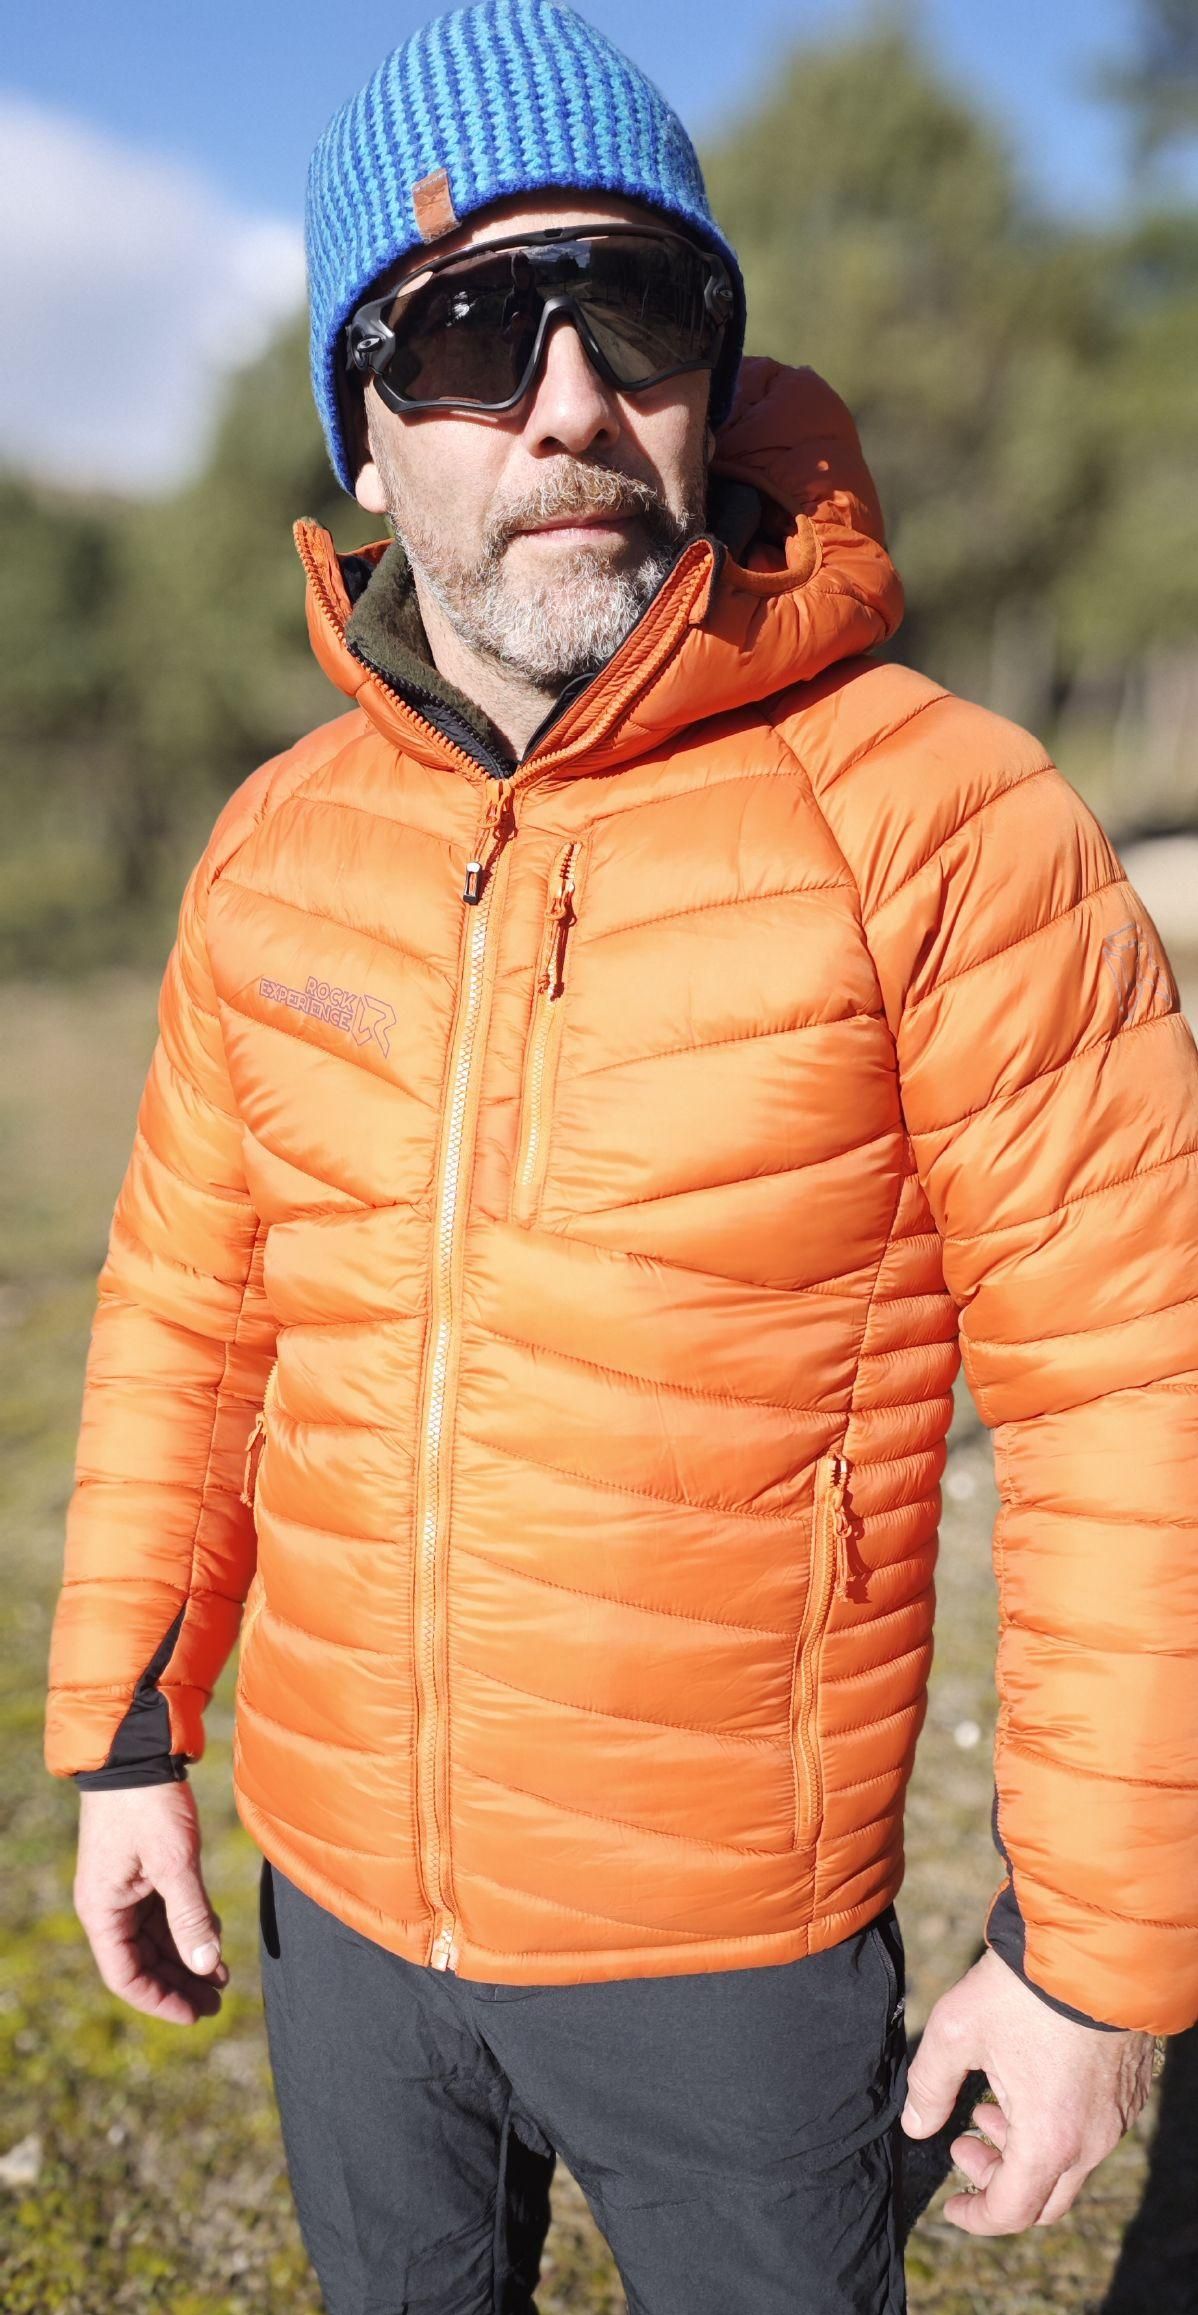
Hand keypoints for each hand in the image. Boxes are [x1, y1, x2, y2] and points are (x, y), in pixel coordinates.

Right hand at [75, 1781, 229, 2025]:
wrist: (138, 1751)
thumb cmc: (148, 1805)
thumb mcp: (174, 1862)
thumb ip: (190, 1916)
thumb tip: (207, 1967)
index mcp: (103, 1911)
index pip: (127, 1976)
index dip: (161, 2000)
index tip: (195, 2015)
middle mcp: (109, 1906)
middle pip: (143, 1962)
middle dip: (179, 1984)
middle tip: (217, 2003)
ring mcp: (126, 1889)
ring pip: (155, 1940)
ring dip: (186, 1958)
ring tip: (221, 1979)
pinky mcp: (143, 1871)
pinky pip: (163, 1914)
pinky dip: (188, 1929)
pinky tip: (213, 1940)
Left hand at [901, 1945, 1154, 2233]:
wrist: (1093, 1946)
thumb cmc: (1021, 1990)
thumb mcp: (956, 2030)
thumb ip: (930, 2085)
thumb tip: (916, 2126)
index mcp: (1048, 2139)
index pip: (1011, 2211)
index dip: (976, 2217)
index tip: (951, 2204)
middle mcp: (1091, 2141)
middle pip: (1044, 2199)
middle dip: (998, 2183)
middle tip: (964, 2144)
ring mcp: (1116, 2119)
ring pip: (1068, 2164)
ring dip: (1023, 2150)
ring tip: (987, 2105)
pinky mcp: (1129, 2093)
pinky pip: (1090, 2133)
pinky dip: (1053, 2128)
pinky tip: (1025, 2084)